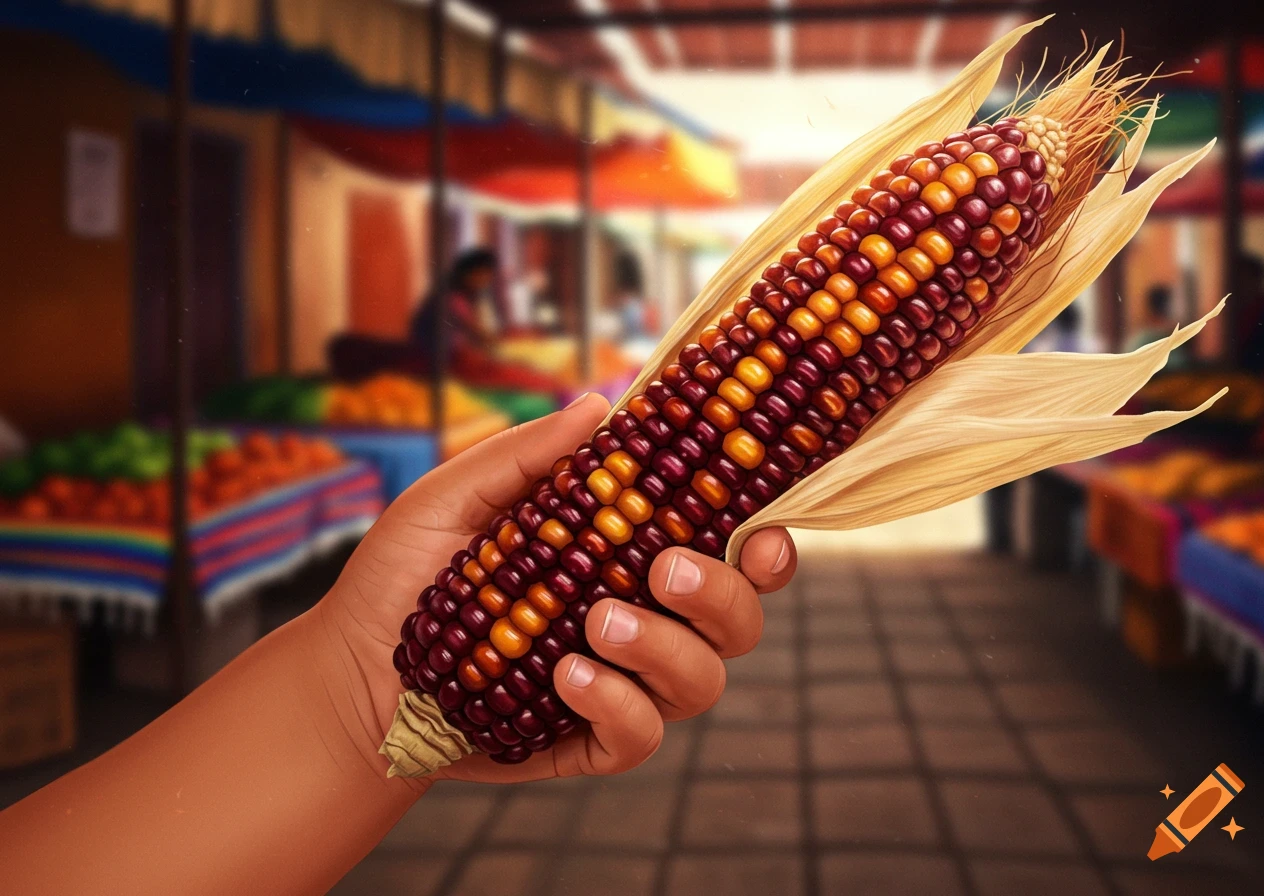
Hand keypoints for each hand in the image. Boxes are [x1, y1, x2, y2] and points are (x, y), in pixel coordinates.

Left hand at [312, 393, 796, 785]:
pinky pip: (640, 738)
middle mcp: (642, 621)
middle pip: (738, 619)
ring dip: (665, 648)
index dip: (767, 545)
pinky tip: (567, 677)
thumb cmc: (403, 579)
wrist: (347, 676)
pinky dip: (618, 706)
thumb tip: (599, 404)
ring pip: (702, 681)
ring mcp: (620, 684)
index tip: (761, 530)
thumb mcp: (450, 499)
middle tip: (665, 570)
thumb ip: (525, 457)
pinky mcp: (586, 740)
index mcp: (626, 557)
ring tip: (594, 624)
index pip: (727, 549)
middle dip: (724, 595)